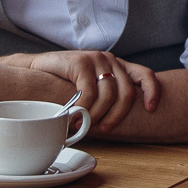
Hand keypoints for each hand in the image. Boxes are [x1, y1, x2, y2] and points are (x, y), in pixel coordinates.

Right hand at [3, 49, 159, 133]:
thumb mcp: (91, 88)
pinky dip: (83, 108)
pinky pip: (89, 92)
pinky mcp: (81, 61)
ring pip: (108, 95)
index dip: (152, 92)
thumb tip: (121, 119)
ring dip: (96, 115)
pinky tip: (74, 116)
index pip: (145, 75)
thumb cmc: (64, 84)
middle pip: (126, 93)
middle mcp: (110, 60)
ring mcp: (96, 59)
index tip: (151, 109)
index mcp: (118, 65)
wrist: (35, 70)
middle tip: (104, 128)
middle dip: (117, 115)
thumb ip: (107, 96)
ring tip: (83, 124)